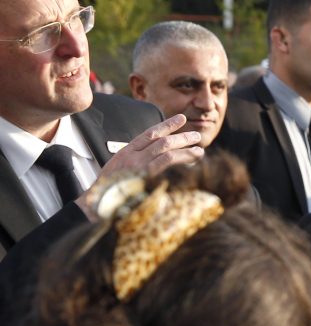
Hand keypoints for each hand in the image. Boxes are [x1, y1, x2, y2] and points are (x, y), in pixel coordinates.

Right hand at [76, 114, 203, 219]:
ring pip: (165, 149)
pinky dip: (179, 161)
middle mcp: (131, 156)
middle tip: (197, 135)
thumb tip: (155, 163)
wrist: (95, 206)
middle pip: (160, 140)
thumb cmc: (109, 194)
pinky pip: (164, 164)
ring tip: (200, 150)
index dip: (166, 125)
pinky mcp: (143, 177)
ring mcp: (136, 165)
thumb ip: (136, 165)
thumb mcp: (120, 174)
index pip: (148, 134)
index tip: (181, 119)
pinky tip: (191, 163)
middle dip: (180, 136)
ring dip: (185, 149)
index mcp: (125, 153)